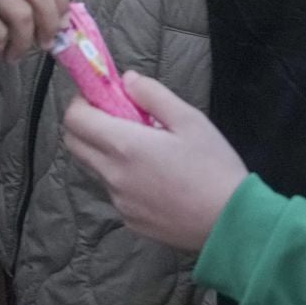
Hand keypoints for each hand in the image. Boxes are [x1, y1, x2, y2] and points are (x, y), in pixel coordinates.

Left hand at [62, 72, 247, 251]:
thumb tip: (127, 81)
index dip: (82, 102)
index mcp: (124, 145)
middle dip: (86, 124)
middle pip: (74, 143)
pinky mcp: (129, 220)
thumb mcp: (190, 120)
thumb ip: (153, 95)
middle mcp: (113, 175)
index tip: (103, 97)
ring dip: (104, 151)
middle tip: (117, 118)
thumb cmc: (214, 168)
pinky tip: (154, 178)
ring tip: (144, 149)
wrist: (231, 223)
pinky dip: (122, 178)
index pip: (74, 119)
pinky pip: (113, 191)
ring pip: (93, 168)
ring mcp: (118, 201)